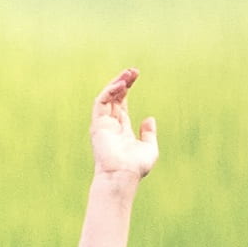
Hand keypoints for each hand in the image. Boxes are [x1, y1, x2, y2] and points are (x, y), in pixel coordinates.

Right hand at [88, 66, 159, 183]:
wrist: (122, 175)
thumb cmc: (135, 167)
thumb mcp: (149, 148)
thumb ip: (148, 134)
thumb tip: (149, 118)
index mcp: (121, 129)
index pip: (122, 103)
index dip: (127, 89)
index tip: (135, 76)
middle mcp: (110, 125)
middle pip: (114, 97)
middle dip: (123, 82)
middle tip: (133, 71)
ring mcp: (103, 124)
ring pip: (107, 97)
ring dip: (116, 84)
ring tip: (128, 73)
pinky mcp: (98, 124)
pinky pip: (101, 102)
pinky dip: (110, 91)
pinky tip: (121, 84)